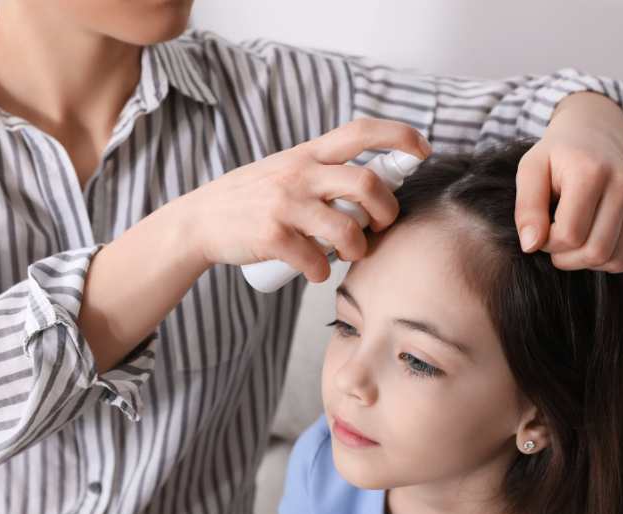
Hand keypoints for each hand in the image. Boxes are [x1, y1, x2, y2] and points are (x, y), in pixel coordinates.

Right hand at [179, 118, 430, 282]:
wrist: (200, 220)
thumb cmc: (251, 198)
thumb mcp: (285, 170)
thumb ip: (322, 172)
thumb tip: (373, 190)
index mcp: (307, 154)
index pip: (361, 131)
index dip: (399, 135)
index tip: (422, 150)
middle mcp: (299, 173)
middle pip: (366, 184)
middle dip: (386, 211)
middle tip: (381, 227)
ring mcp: (285, 204)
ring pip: (347, 230)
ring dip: (358, 250)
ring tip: (349, 255)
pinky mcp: (272, 236)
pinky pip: (315, 262)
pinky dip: (322, 274)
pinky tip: (315, 273)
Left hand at [514, 92, 622, 272]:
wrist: (592, 139)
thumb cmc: (556, 159)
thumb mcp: (530, 172)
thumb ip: (527, 209)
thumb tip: (531, 246)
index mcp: (591, 173)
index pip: (569, 235)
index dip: (547, 242)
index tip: (541, 227)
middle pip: (595, 252)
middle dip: (566, 257)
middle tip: (554, 238)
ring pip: (615, 260)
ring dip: (585, 262)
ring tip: (572, 239)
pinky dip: (608, 261)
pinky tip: (591, 243)